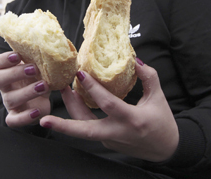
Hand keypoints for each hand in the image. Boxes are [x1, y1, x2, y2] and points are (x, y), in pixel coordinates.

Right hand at [0, 51, 50, 126]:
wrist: (45, 98)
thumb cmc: (40, 76)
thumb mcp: (40, 64)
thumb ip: (41, 54)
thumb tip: (57, 40)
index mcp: (7, 70)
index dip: (2, 59)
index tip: (17, 56)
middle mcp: (5, 86)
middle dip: (15, 73)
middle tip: (33, 69)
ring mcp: (10, 102)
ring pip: (9, 99)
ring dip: (27, 92)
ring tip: (44, 86)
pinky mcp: (17, 116)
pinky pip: (13, 120)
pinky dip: (24, 117)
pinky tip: (37, 111)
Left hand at [40, 59, 178, 161]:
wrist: (165, 149)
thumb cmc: (163, 122)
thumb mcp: (159, 97)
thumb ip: (148, 77)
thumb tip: (135, 61)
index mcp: (132, 120)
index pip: (108, 104)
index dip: (93, 89)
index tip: (79, 74)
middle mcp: (117, 133)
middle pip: (85, 131)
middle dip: (64, 125)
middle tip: (45, 118)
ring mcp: (110, 140)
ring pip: (84, 129)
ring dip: (70, 114)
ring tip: (63, 93)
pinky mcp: (108, 143)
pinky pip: (91, 128)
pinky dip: (82, 116)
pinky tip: (78, 101)